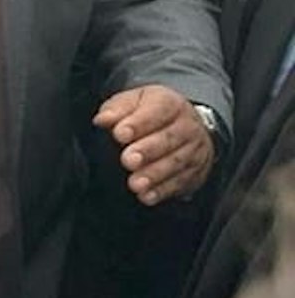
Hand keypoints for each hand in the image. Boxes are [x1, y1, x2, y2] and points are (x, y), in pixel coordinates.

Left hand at [93, 85, 214, 204]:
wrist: (185, 125)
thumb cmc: (151, 113)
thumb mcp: (133, 102)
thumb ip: (117, 109)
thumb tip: (103, 119)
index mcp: (170, 103)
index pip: (157, 111)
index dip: (138, 123)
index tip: (120, 134)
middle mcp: (187, 126)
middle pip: (169, 139)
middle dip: (147, 151)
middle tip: (128, 160)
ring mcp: (194, 150)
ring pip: (176, 163)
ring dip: (154, 175)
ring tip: (135, 183)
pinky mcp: (195, 171)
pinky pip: (180, 182)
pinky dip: (162, 191)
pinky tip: (147, 196)